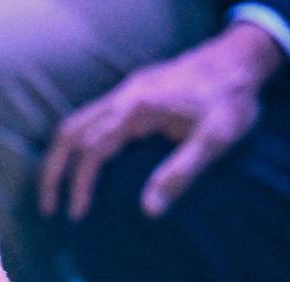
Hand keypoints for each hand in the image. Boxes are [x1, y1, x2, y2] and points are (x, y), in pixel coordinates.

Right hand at [39, 22, 283, 221]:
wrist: (240, 59)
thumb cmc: (232, 101)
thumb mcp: (216, 140)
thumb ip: (181, 173)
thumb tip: (148, 212)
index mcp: (138, 108)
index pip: (93, 148)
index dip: (80, 184)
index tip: (77, 215)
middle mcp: (123, 97)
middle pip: (69, 133)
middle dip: (53, 172)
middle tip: (49, 209)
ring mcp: (125, 93)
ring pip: (75, 123)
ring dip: (60, 157)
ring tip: (56, 191)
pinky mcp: (131, 95)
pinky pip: (89, 119)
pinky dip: (75, 145)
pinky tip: (82, 167)